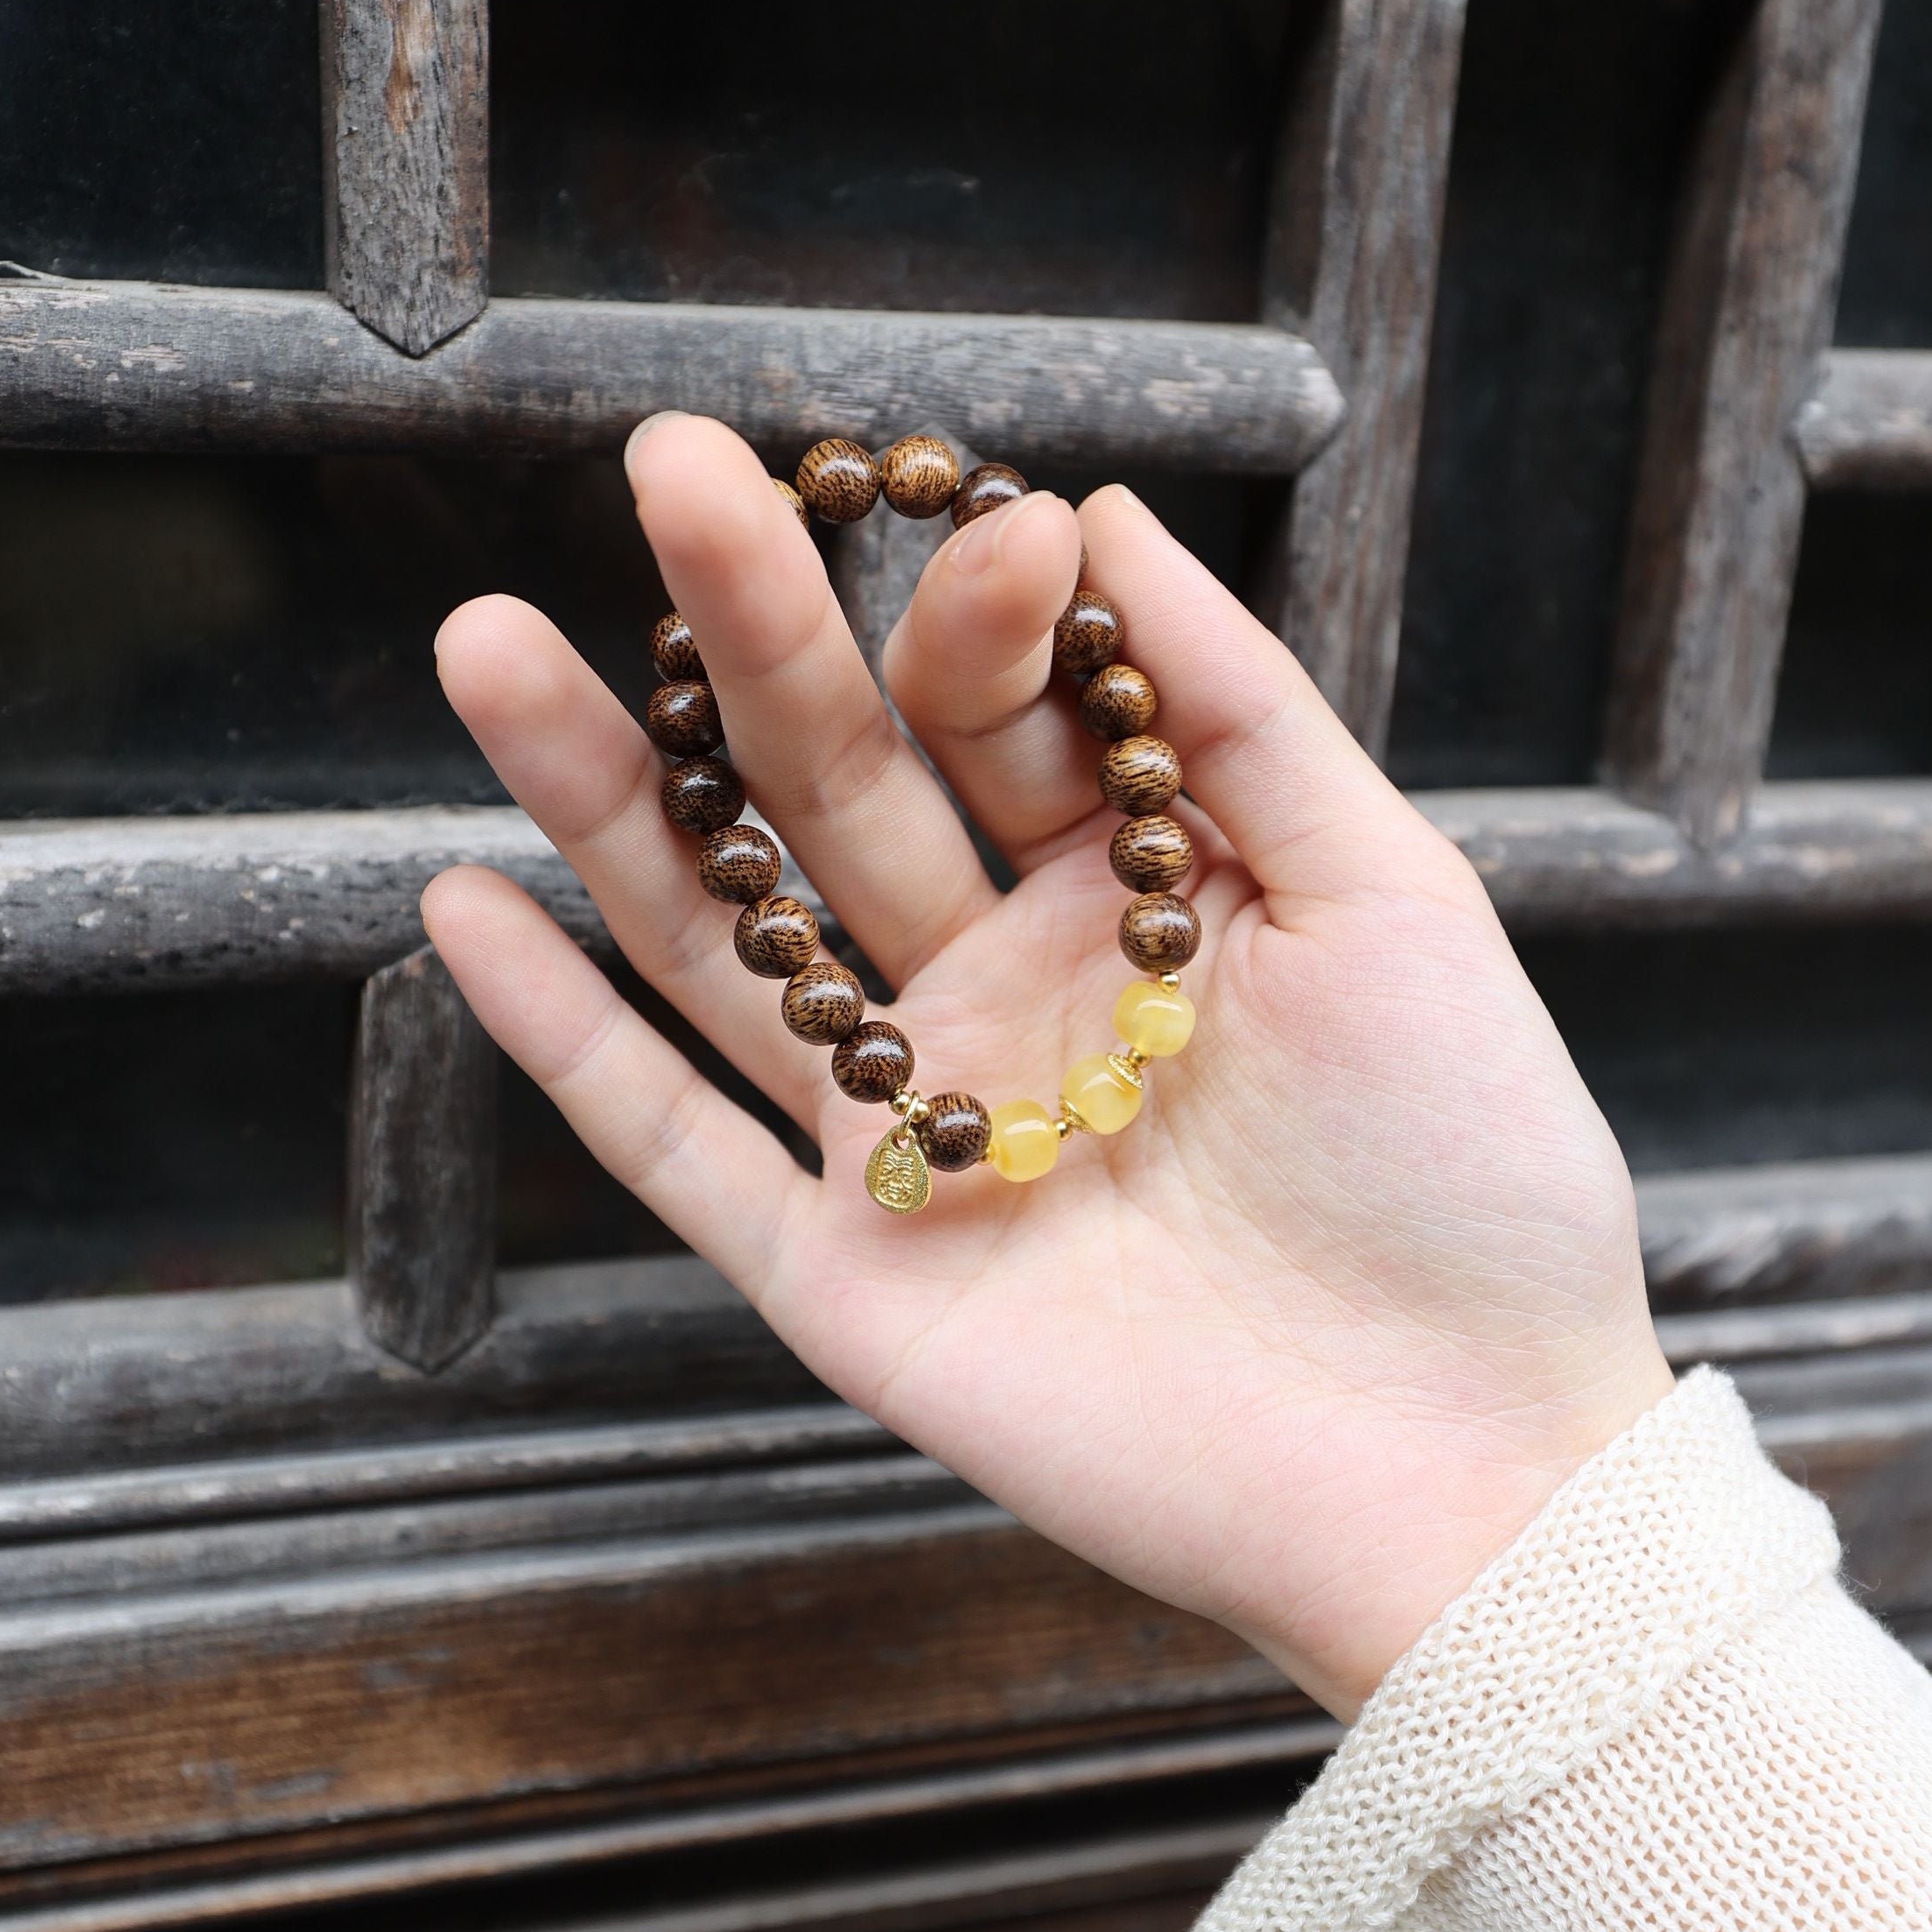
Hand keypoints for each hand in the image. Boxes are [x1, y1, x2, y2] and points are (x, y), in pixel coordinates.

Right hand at [423, 416, 1670, 1721]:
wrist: (1468, 1462)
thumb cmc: (1468, 1174)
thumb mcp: (1390, 900)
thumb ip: (1241, 714)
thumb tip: (1100, 506)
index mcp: (1126, 898)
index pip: (1000, 717)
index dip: (975, 617)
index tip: (988, 525)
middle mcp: (998, 993)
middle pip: (836, 792)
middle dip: (755, 634)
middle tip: (672, 469)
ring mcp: (910, 1131)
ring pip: (722, 943)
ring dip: (604, 801)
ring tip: (493, 645)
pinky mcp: (848, 1277)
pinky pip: (677, 1148)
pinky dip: (563, 1041)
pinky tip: (462, 910)